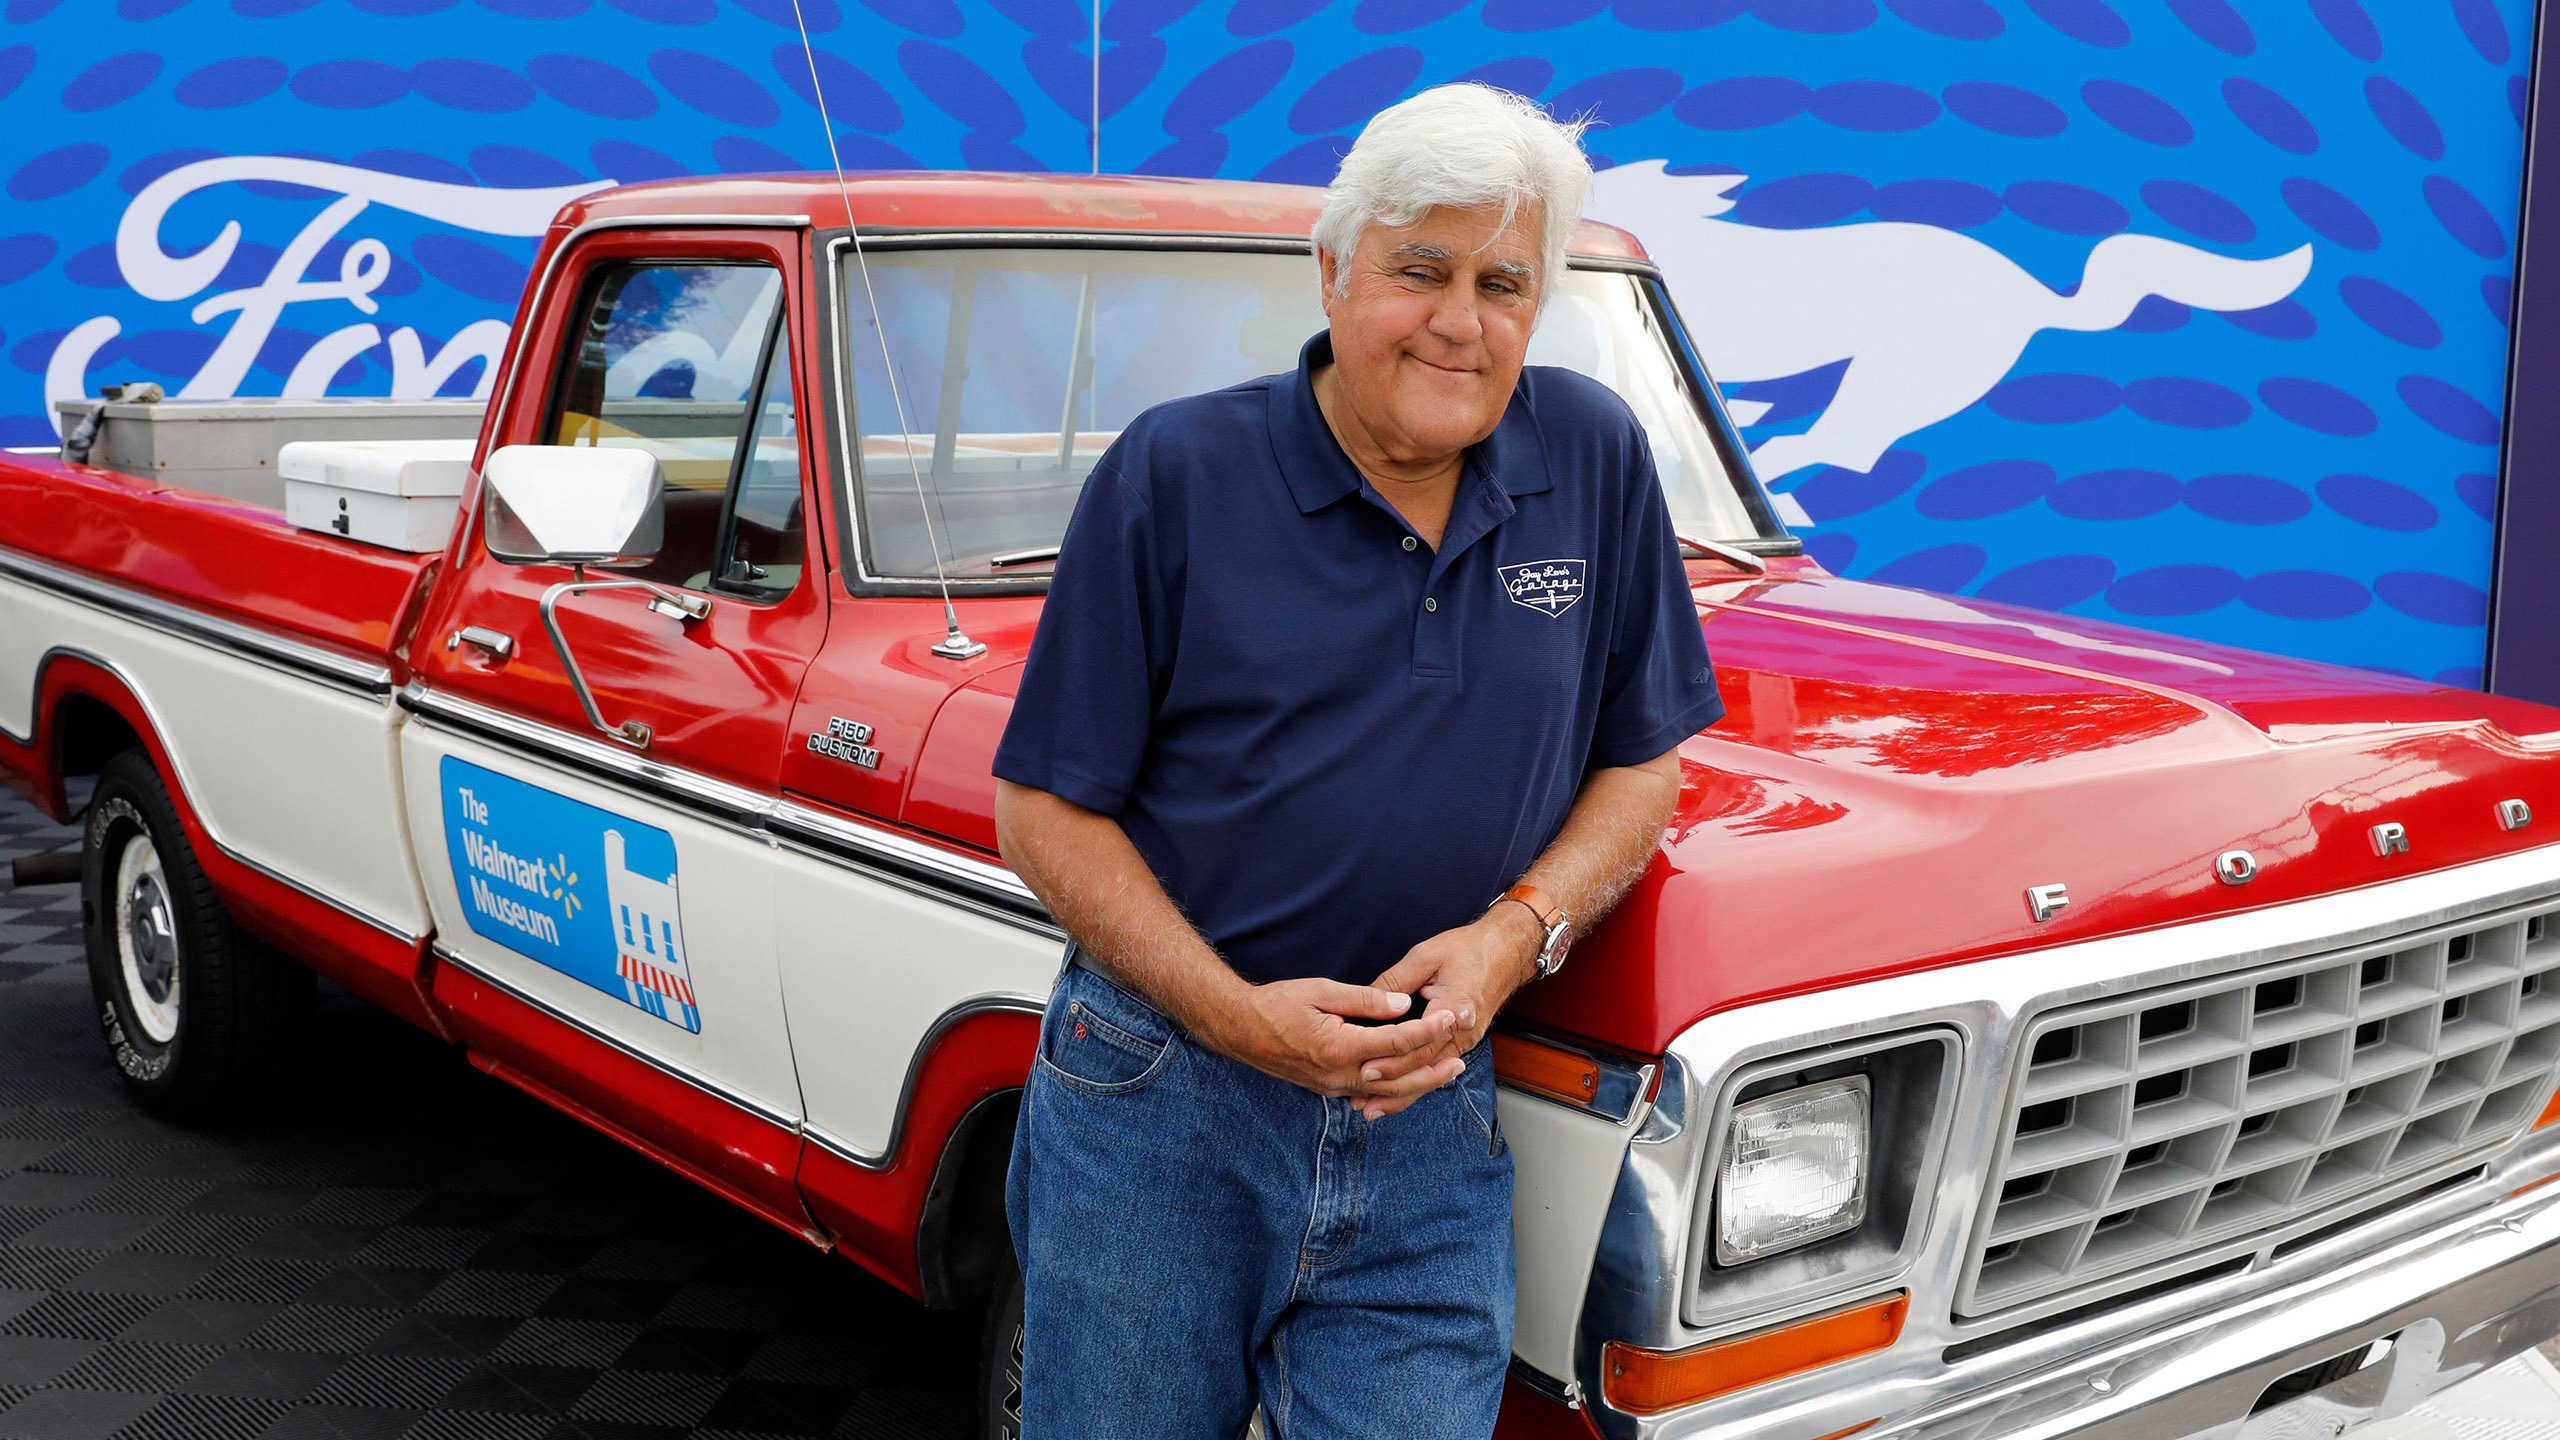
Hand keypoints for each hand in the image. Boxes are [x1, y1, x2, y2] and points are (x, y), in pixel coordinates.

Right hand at [1196, 977, 1462, 1118]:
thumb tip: (1403, 1005)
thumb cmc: (1276, 1004)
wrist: (1240, 1029)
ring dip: (1419, 1084)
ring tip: (1446, 1074)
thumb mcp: (1321, 991)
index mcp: (1338, 1047)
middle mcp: (1338, 1074)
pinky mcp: (1328, 1088)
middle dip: (1432, 1069)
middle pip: (1398, 1078)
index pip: (1395, 1042)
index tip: (1449, 1018)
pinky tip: (1410, 1083)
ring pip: (1386, 1092)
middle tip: (1460, 1059)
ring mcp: (1332, 1086)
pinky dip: (1395, 1090)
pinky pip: (1369, 1093)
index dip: (1426, 1031)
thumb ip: (1364, 999)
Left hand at [1361, 906, 1542, 1106]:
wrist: (1506, 951)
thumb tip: (1367, 1000)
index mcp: (1454, 1010)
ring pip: (1431, 1075)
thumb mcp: (1426, 956)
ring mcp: (1465, 1040)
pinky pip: (1438, 1068)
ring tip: (1372, 1108)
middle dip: (1391, 1085)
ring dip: (1403, 1094)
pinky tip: (1398, 1095)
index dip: (1391, 1060)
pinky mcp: (1464, 1042)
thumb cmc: (1468, 949)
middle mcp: (1462, 1032)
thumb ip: (1396, 980)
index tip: (1365, 1069)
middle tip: (1360, 1099)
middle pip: (1424, 1067)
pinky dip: (1417, 1083)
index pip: (1418, 1045)